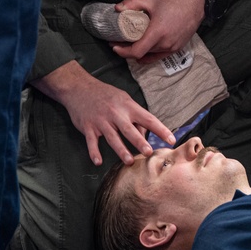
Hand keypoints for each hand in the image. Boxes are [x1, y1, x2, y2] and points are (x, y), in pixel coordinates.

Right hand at [32, 62, 174, 165]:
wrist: (79, 88)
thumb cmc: (106, 95)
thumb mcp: (124, 100)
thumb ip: (135, 116)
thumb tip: (146, 133)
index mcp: (128, 107)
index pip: (148, 119)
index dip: (161, 130)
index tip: (171, 139)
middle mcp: (116, 114)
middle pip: (130, 130)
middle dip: (140, 141)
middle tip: (149, 152)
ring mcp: (101, 121)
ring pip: (113, 138)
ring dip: (121, 150)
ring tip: (129, 161)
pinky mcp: (88, 127)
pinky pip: (92, 142)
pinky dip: (94, 152)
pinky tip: (98, 161)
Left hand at [112, 0, 204, 62]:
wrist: (196, 3)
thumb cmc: (174, 1)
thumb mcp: (152, 0)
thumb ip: (133, 3)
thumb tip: (117, 8)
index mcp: (157, 33)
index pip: (137, 51)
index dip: (123, 52)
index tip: (114, 46)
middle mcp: (165, 44)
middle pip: (141, 54)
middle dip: (128, 49)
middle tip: (119, 40)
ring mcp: (172, 47)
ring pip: (150, 55)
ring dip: (140, 51)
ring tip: (132, 42)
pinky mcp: (177, 48)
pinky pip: (160, 55)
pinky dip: (150, 54)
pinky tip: (145, 49)